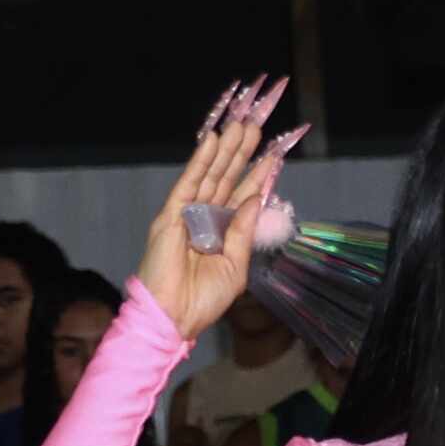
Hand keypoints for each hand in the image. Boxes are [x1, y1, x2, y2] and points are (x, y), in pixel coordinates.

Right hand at [136, 74, 292, 341]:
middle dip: (242, 154)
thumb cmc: (202, 302)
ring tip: (241, 126)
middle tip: (257, 127)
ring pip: (210, 176)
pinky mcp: (170, 216)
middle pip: (226, 180)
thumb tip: (255, 199)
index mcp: (222, 235)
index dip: (256, 177)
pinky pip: (188, 183)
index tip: (274, 156)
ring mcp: (187, 216)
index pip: (241, 198)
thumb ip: (244, 233)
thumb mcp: (235, 268)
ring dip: (225, 150)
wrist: (173, 318)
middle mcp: (205, 220)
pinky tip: (212, 141)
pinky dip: (200, 161)